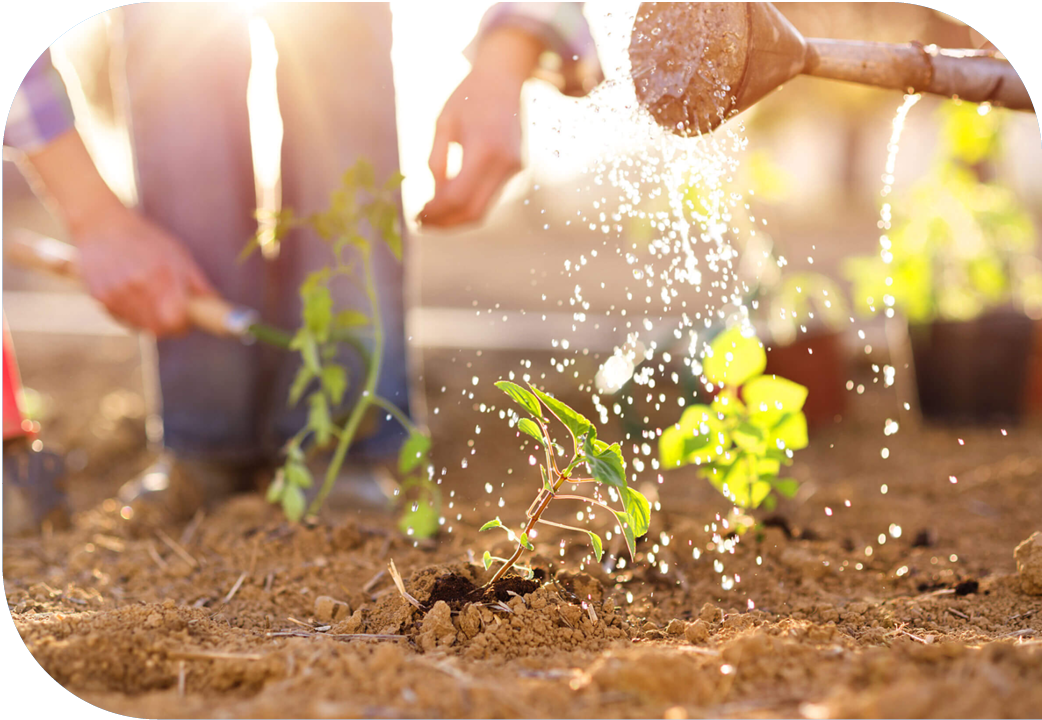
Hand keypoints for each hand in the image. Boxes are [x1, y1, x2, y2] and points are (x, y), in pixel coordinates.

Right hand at [74, 203, 214, 336]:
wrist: (100, 224)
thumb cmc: (145, 238)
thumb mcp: (177, 253)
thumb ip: (196, 281)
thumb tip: (214, 302)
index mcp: (160, 274)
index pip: (175, 320)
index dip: (184, 325)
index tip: (188, 320)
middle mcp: (136, 286)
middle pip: (158, 329)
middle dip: (170, 327)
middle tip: (175, 316)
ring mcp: (115, 293)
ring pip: (141, 326)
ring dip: (151, 321)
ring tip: (153, 301)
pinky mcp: (100, 297)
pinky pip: (123, 319)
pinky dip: (133, 315)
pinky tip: (135, 297)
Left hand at [419, 28, 542, 227]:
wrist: (504, 79)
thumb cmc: (468, 97)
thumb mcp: (443, 123)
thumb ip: (438, 160)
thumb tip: (434, 197)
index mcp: (484, 148)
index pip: (456, 197)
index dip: (434, 211)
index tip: (416, 215)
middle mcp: (504, 163)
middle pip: (472, 212)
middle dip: (445, 223)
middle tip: (421, 223)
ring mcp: (513, 168)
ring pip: (482, 210)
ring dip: (455, 219)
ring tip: (431, 216)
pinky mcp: (516, 169)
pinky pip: (488, 197)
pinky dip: (467, 205)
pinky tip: (448, 202)